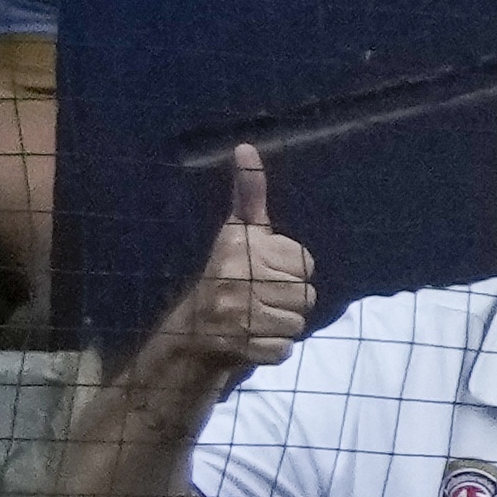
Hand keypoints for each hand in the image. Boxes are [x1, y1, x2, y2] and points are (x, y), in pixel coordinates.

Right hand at [161, 145, 316, 380]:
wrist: (189, 332)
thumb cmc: (225, 274)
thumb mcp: (237, 232)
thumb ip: (250, 194)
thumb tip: (246, 147)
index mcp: (238, 248)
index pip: (306, 263)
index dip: (292, 270)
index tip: (263, 271)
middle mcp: (233, 278)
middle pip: (307, 295)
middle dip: (289, 301)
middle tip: (259, 299)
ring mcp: (234, 315)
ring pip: (298, 324)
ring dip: (282, 326)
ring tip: (254, 319)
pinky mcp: (238, 348)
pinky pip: (284, 350)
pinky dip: (272, 350)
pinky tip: (250, 340)